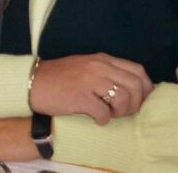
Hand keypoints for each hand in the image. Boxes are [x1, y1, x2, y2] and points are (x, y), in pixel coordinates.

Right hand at [29, 54, 153, 124]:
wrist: (32, 83)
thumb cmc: (58, 78)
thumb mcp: (86, 67)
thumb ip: (106, 73)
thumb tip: (132, 88)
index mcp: (102, 59)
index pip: (138, 70)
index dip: (146, 87)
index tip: (142, 100)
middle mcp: (99, 67)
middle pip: (135, 85)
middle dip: (136, 103)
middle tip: (124, 112)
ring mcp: (90, 81)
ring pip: (124, 98)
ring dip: (120, 112)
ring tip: (108, 114)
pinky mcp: (80, 97)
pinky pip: (104, 112)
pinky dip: (103, 119)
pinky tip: (95, 118)